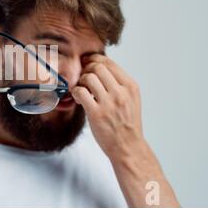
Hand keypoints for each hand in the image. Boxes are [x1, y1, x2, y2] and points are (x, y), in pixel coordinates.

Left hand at [72, 55, 179, 206]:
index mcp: (130, 86)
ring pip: (88, 78)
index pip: (109, 62)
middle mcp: (121, 92)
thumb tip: (99, 68)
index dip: (94, 60)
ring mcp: (109, 103)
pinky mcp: (97, 113)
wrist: (128, 147)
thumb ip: (119, 84)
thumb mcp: (131, 99)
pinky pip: (80, 92)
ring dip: (80, 82)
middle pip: (97, 67)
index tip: (87, 62)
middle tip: (83, 79)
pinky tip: (78, 99)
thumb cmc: (127, 124)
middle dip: (86, 70)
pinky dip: (76, 92)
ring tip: (82, 91)